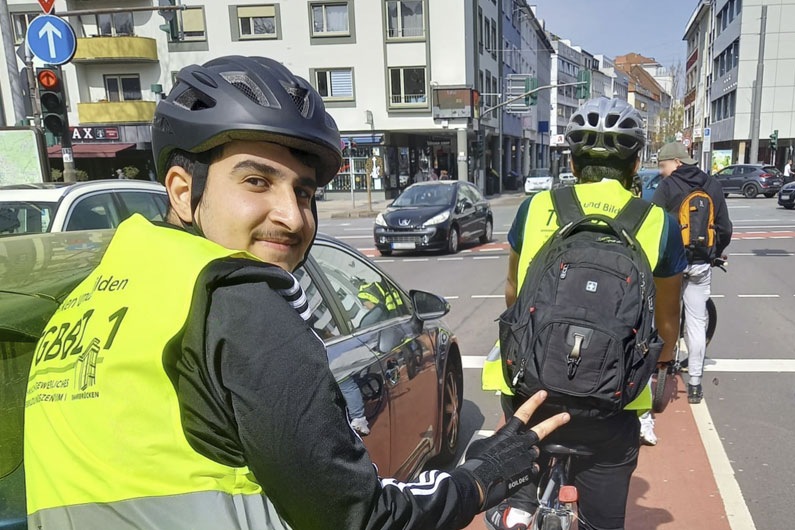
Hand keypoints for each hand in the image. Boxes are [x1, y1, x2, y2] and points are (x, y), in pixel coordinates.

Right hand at [459, 391, 569, 509]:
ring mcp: (526, 457)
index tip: (543, 394)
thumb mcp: (482, 444)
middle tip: (566, 416)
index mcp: (507, 433)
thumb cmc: (477, 461)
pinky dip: (527, 470)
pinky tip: (517, 474)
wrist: (481, 481)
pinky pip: (532, 468)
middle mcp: (520, 443)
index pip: (523, 413)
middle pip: (541, 430)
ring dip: (529, 454)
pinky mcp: (529, 472)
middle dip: (555, 422)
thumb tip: (496, 443)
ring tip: (514, 463)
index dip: (534, 402)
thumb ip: (495, 440)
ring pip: (535, 452)